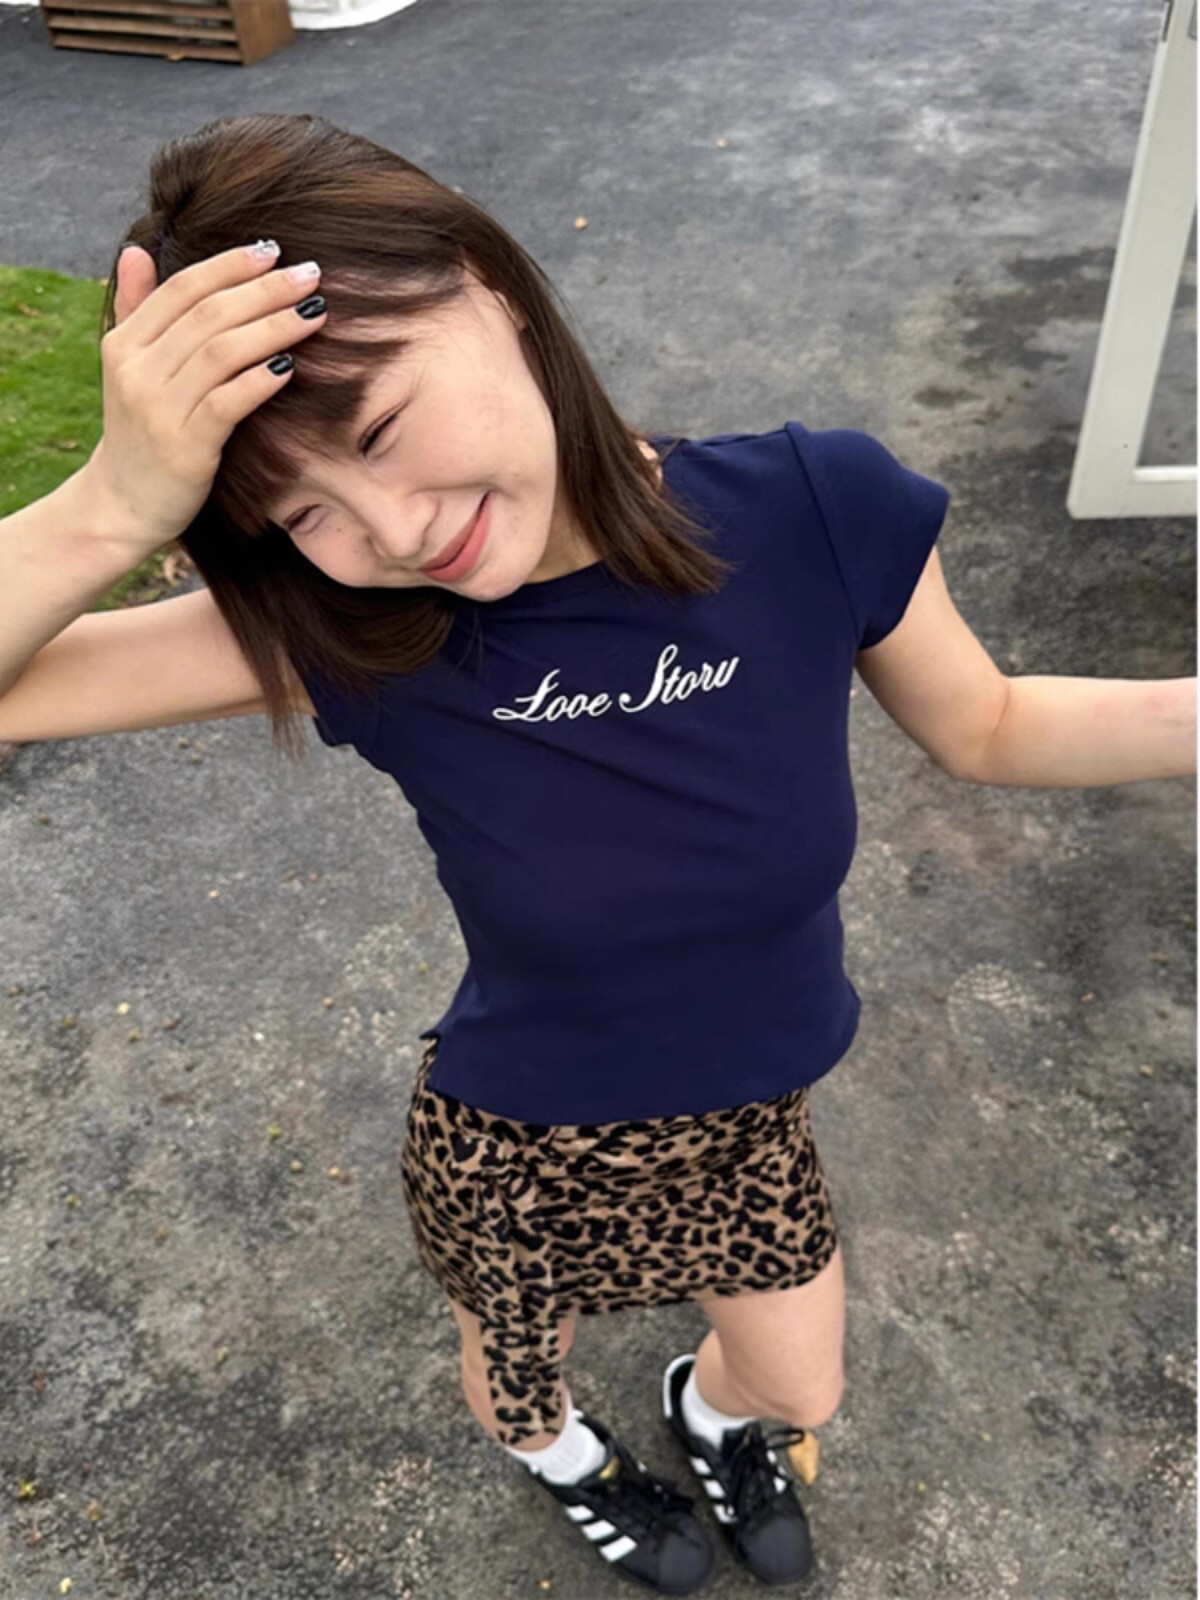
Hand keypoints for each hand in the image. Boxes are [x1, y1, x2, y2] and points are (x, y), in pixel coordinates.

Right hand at [80, 239, 326, 558]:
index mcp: (125, 343)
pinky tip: (291, 367)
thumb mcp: (129, 368)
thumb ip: (136, 309)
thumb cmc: (141, 431)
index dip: (229, 265)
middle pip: (208, 315)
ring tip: (314, 311)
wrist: (122, 503)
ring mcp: (158, 410)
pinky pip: (227, 404)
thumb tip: (136, 250)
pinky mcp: (184, 448)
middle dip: (264, 290)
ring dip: (273, 327)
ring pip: (221, 353)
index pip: (182, 289)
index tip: (273, 250)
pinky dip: (260, 381)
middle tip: (310, 274)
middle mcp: (137, 371)